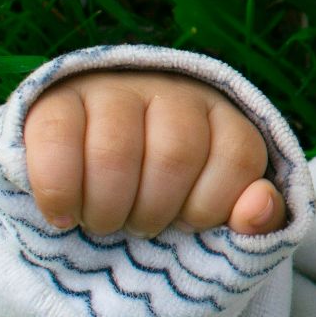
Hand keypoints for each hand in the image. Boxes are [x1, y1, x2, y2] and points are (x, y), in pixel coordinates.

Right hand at [24, 70, 286, 236]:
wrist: (83, 167)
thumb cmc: (164, 197)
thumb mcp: (216, 209)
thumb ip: (253, 216)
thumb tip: (260, 207)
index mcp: (221, 114)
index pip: (238, 155)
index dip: (211, 206)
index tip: (187, 223)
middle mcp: (171, 91)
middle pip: (176, 155)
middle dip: (155, 212)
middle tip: (137, 227)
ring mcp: (112, 90)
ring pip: (115, 152)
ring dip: (108, 209)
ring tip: (102, 222)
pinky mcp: (55, 101)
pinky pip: (56, 142)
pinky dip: (60, 193)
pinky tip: (63, 216)